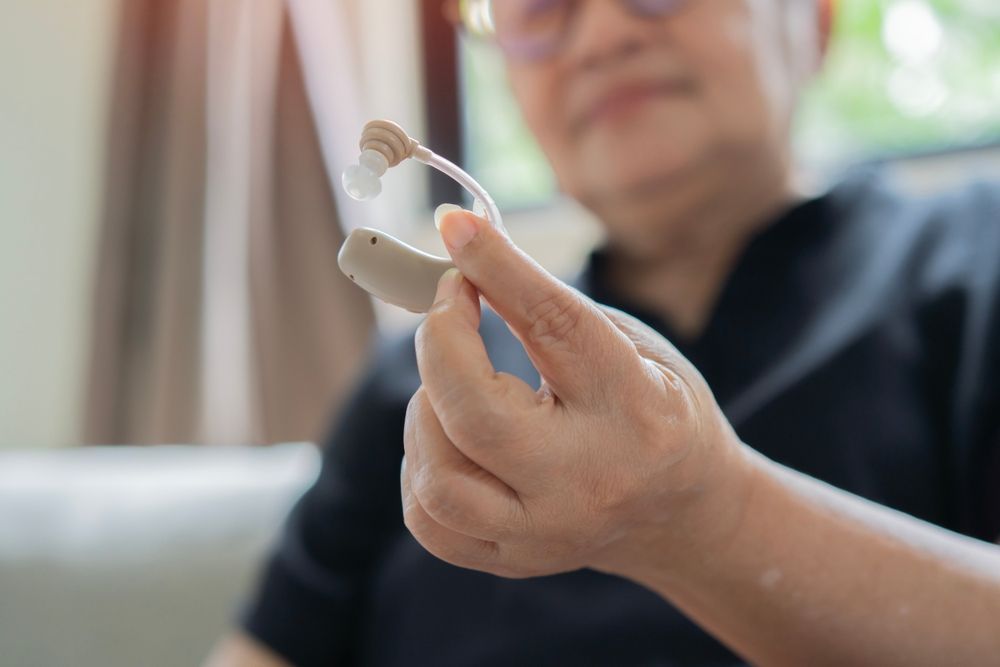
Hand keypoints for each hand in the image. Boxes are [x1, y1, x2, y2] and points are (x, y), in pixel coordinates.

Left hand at [401, 210, 752, 579]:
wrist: (680, 512)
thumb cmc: (653, 408)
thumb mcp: (625, 345)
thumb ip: (546, 308)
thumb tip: (459, 253)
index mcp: (638, 411)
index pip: (554, 329)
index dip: (498, 270)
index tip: (456, 226)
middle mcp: (591, 482)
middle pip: (475, 416)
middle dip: (440, 344)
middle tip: (449, 306)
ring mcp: (548, 534)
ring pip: (438, 477)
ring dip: (426, 409)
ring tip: (457, 385)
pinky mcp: (512, 561)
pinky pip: (428, 518)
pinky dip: (422, 462)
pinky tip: (450, 436)